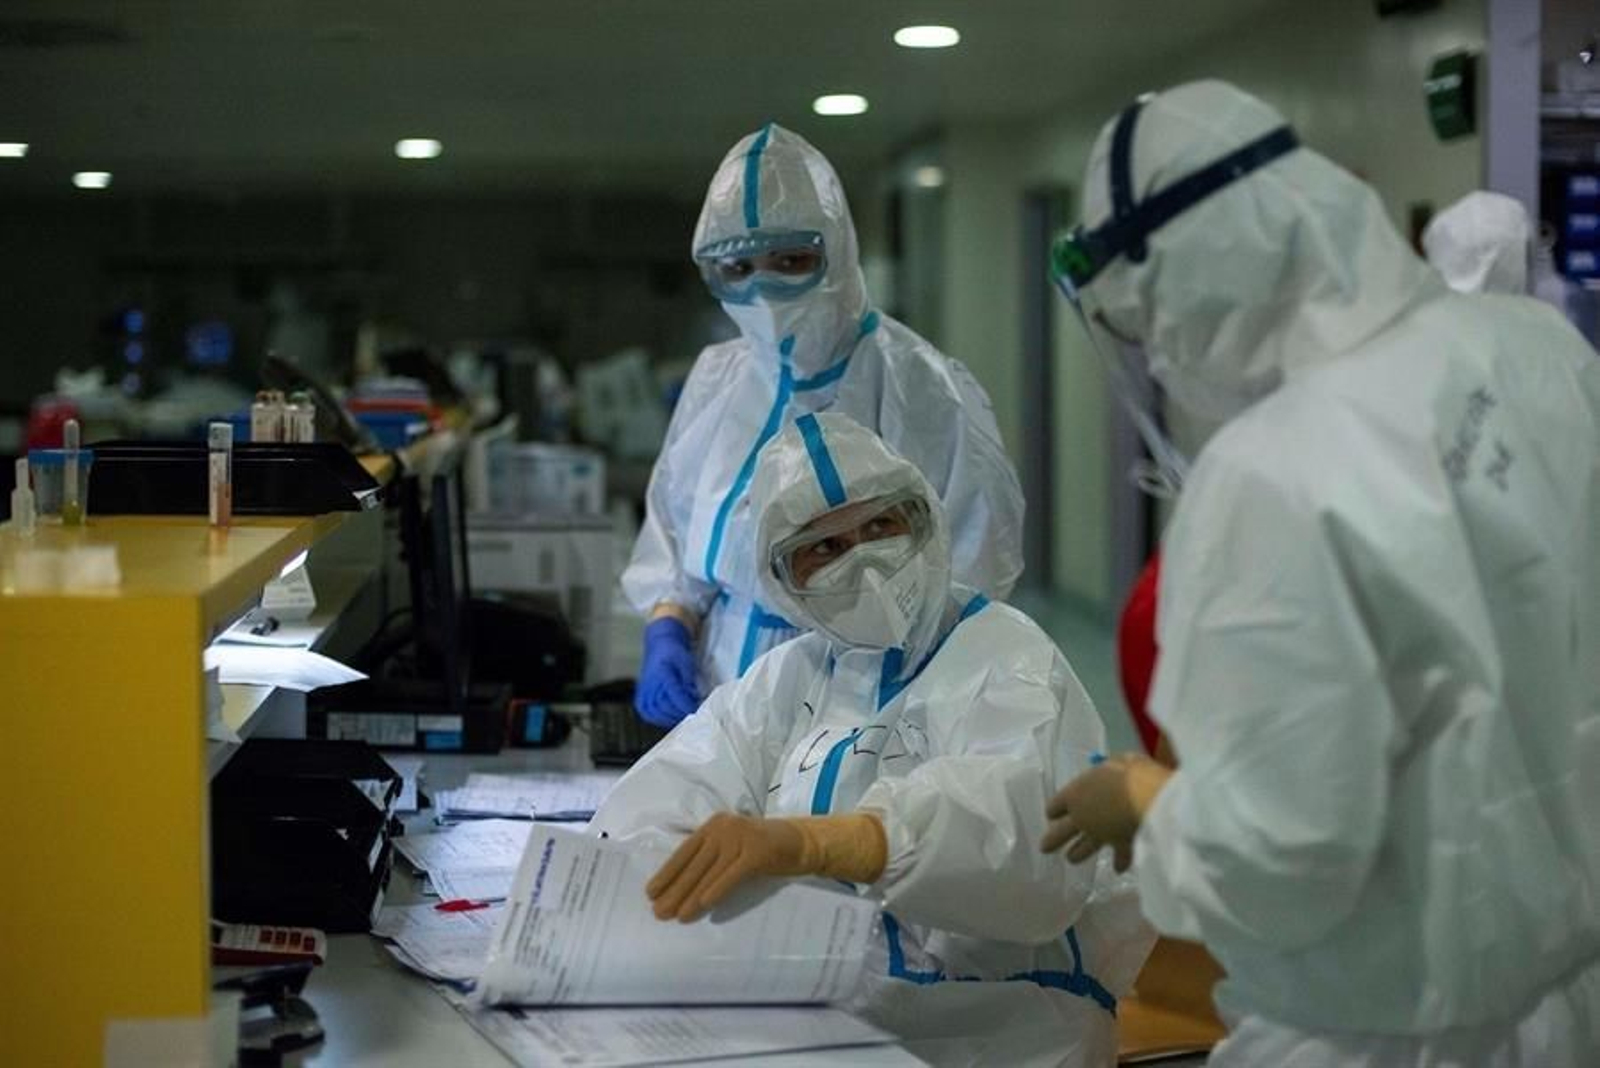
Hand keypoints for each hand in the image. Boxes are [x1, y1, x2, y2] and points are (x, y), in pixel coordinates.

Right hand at [635, 616, 699, 726]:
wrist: (659, 645)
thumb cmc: (674, 652)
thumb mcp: (686, 660)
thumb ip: (688, 678)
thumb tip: (692, 695)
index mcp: (661, 673)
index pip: (674, 695)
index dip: (685, 704)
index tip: (695, 709)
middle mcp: (650, 683)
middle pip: (666, 706)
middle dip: (680, 711)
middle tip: (692, 710)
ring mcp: (643, 692)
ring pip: (656, 713)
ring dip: (671, 717)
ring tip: (682, 714)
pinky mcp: (640, 698)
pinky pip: (648, 714)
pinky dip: (659, 719)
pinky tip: (669, 717)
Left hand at [646, 812, 885, 921]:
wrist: (803, 842)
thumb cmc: (764, 850)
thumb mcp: (733, 849)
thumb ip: (712, 860)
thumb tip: (683, 888)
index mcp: (713, 825)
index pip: (684, 852)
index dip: (667, 873)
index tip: (651, 893)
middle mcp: (723, 827)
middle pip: (694, 864)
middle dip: (674, 890)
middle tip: (658, 913)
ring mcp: (740, 837)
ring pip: (709, 872)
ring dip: (691, 896)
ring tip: (676, 917)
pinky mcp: (757, 851)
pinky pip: (731, 875)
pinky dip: (716, 891)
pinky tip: (703, 906)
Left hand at [1040, 753, 1171, 871]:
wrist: (1145, 797)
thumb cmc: (1127, 773)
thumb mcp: (1113, 763)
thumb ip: (1107, 773)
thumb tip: (1110, 774)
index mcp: (1074, 794)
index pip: (1056, 805)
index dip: (1054, 810)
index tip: (1051, 814)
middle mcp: (1081, 818)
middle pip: (1060, 833)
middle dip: (1052, 841)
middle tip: (1045, 848)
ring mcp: (1099, 834)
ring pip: (1082, 849)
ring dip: (1077, 854)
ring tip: (1071, 859)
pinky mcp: (1120, 844)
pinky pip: (1118, 856)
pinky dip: (1120, 861)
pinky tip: (1119, 868)